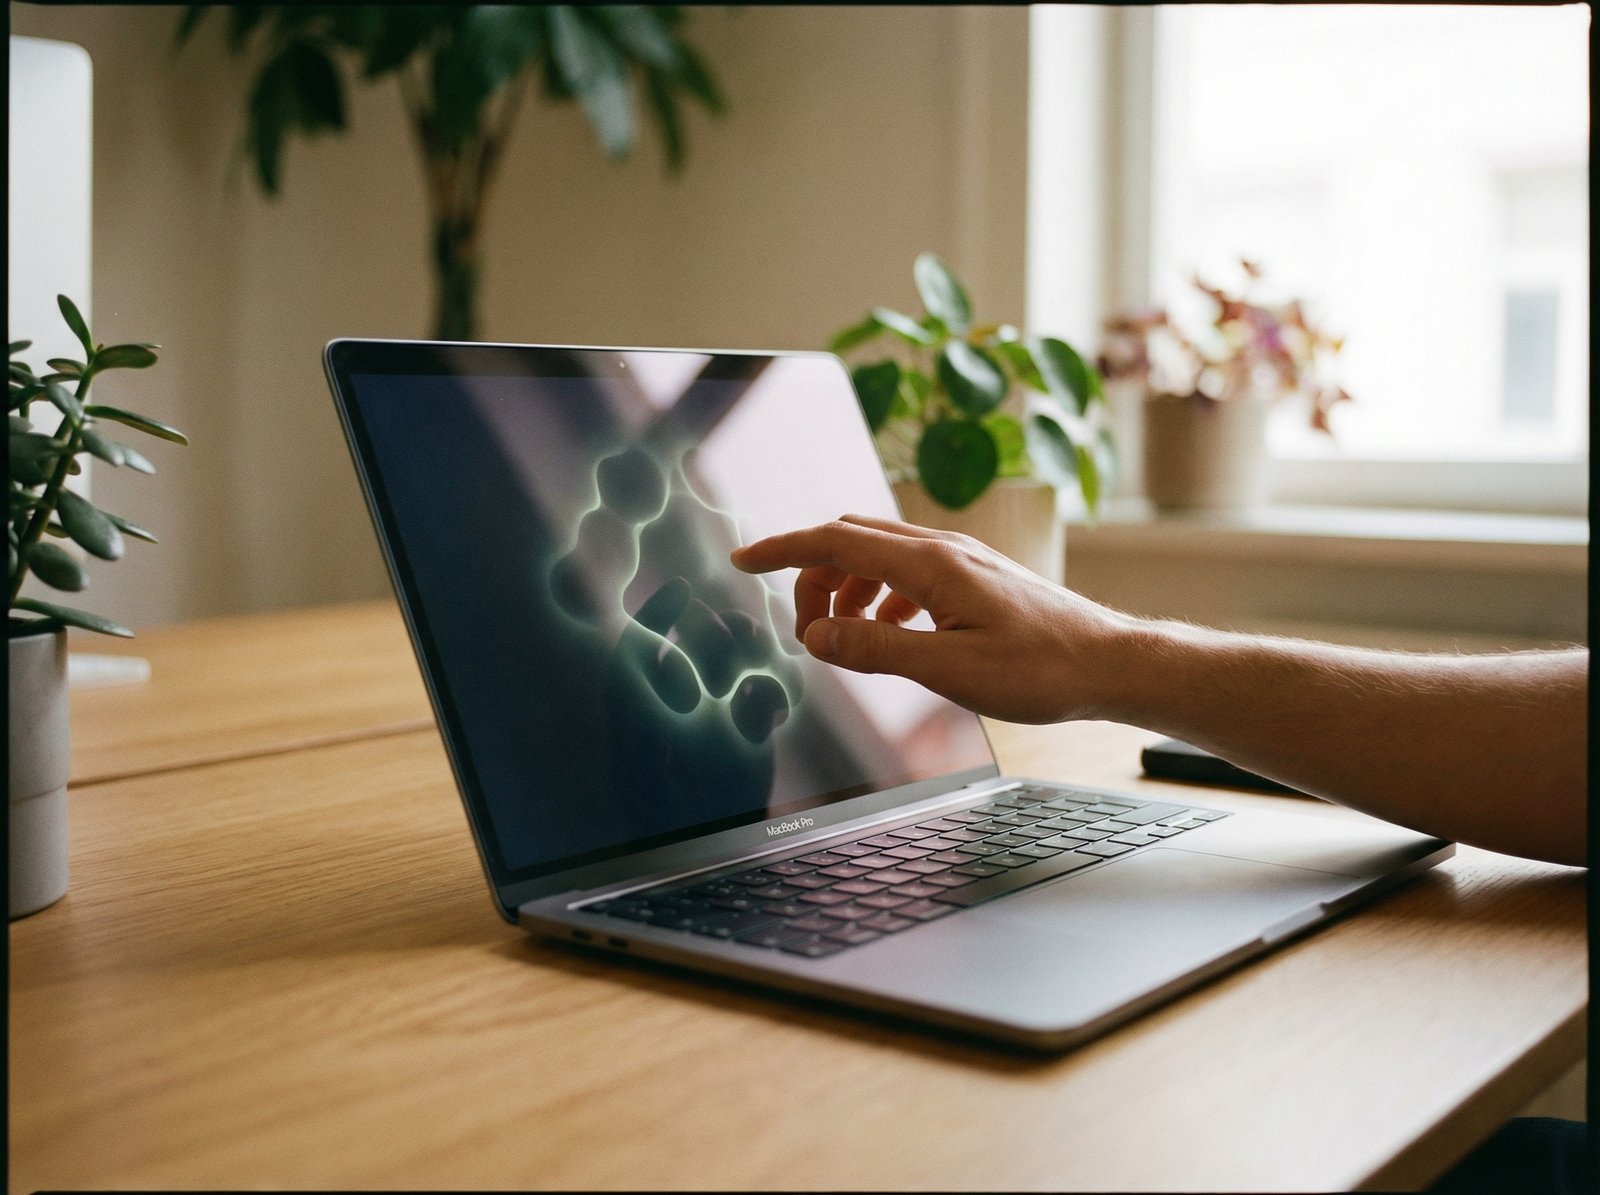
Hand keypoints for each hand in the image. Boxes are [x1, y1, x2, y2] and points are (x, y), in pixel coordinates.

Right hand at [730, 514, 1136, 723]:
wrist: (1110, 663)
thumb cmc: (1041, 670)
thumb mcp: (950, 669)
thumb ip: (877, 649)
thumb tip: (817, 635)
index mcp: (931, 564)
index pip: (835, 541)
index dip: (783, 550)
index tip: (743, 561)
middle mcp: (944, 550)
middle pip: (851, 540)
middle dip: (812, 575)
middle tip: (803, 628)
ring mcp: (963, 560)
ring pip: (879, 555)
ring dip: (847, 588)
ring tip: (843, 635)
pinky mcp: (976, 578)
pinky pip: (908, 572)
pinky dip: (880, 595)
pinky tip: (889, 632)